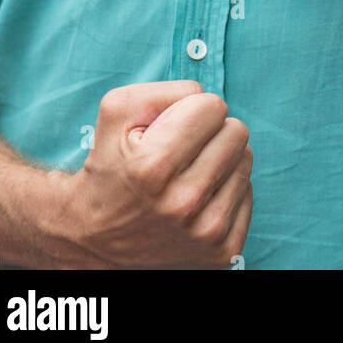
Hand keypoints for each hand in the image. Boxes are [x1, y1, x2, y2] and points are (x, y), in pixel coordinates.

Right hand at [58, 81, 252, 268]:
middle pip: (237, 132)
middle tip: (183, 150)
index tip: (171, 128)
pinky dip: (225, 189)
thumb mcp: (117, 112)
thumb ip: (164, 90)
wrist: (95, 238)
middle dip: (211, 132)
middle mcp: (183, 202)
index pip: (213, 106)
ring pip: (246, 159)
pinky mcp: (222, 251)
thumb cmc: (110, 165)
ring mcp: (205, 232)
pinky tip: (197, 200)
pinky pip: (247, 192)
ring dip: (220, 159)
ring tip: (188, 174)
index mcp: (154, 165)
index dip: (192, 109)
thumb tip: (205, 96)